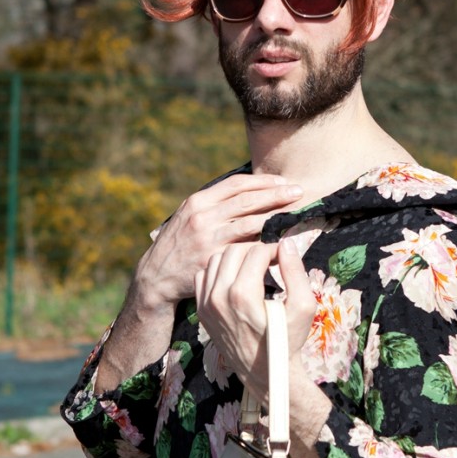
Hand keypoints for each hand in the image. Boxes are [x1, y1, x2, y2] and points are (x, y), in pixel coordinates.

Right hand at [131, 174, 302, 312]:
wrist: (157, 276)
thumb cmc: (180, 243)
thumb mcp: (190, 216)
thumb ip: (216, 205)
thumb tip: (253, 193)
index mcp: (198, 202)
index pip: (236, 184)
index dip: (263, 181)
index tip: (283, 182)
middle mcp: (202, 217)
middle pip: (247, 200)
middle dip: (276, 194)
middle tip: (299, 192)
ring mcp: (208, 239)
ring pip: (250, 223)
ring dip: (276, 217)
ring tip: (295, 213)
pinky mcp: (214, 259)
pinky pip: (246, 249)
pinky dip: (266, 244)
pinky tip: (281, 242)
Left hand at [195, 236, 316, 405]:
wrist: (266, 372)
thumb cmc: (288, 340)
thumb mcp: (304, 306)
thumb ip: (296, 272)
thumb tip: (286, 244)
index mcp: (243, 295)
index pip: (256, 251)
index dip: (273, 250)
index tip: (282, 259)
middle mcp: (219, 297)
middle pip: (233, 251)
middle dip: (254, 250)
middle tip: (269, 261)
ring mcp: (206, 304)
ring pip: (215, 260)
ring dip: (235, 258)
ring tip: (253, 268)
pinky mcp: (201, 311)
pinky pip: (202, 277)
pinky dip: (218, 271)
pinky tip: (234, 279)